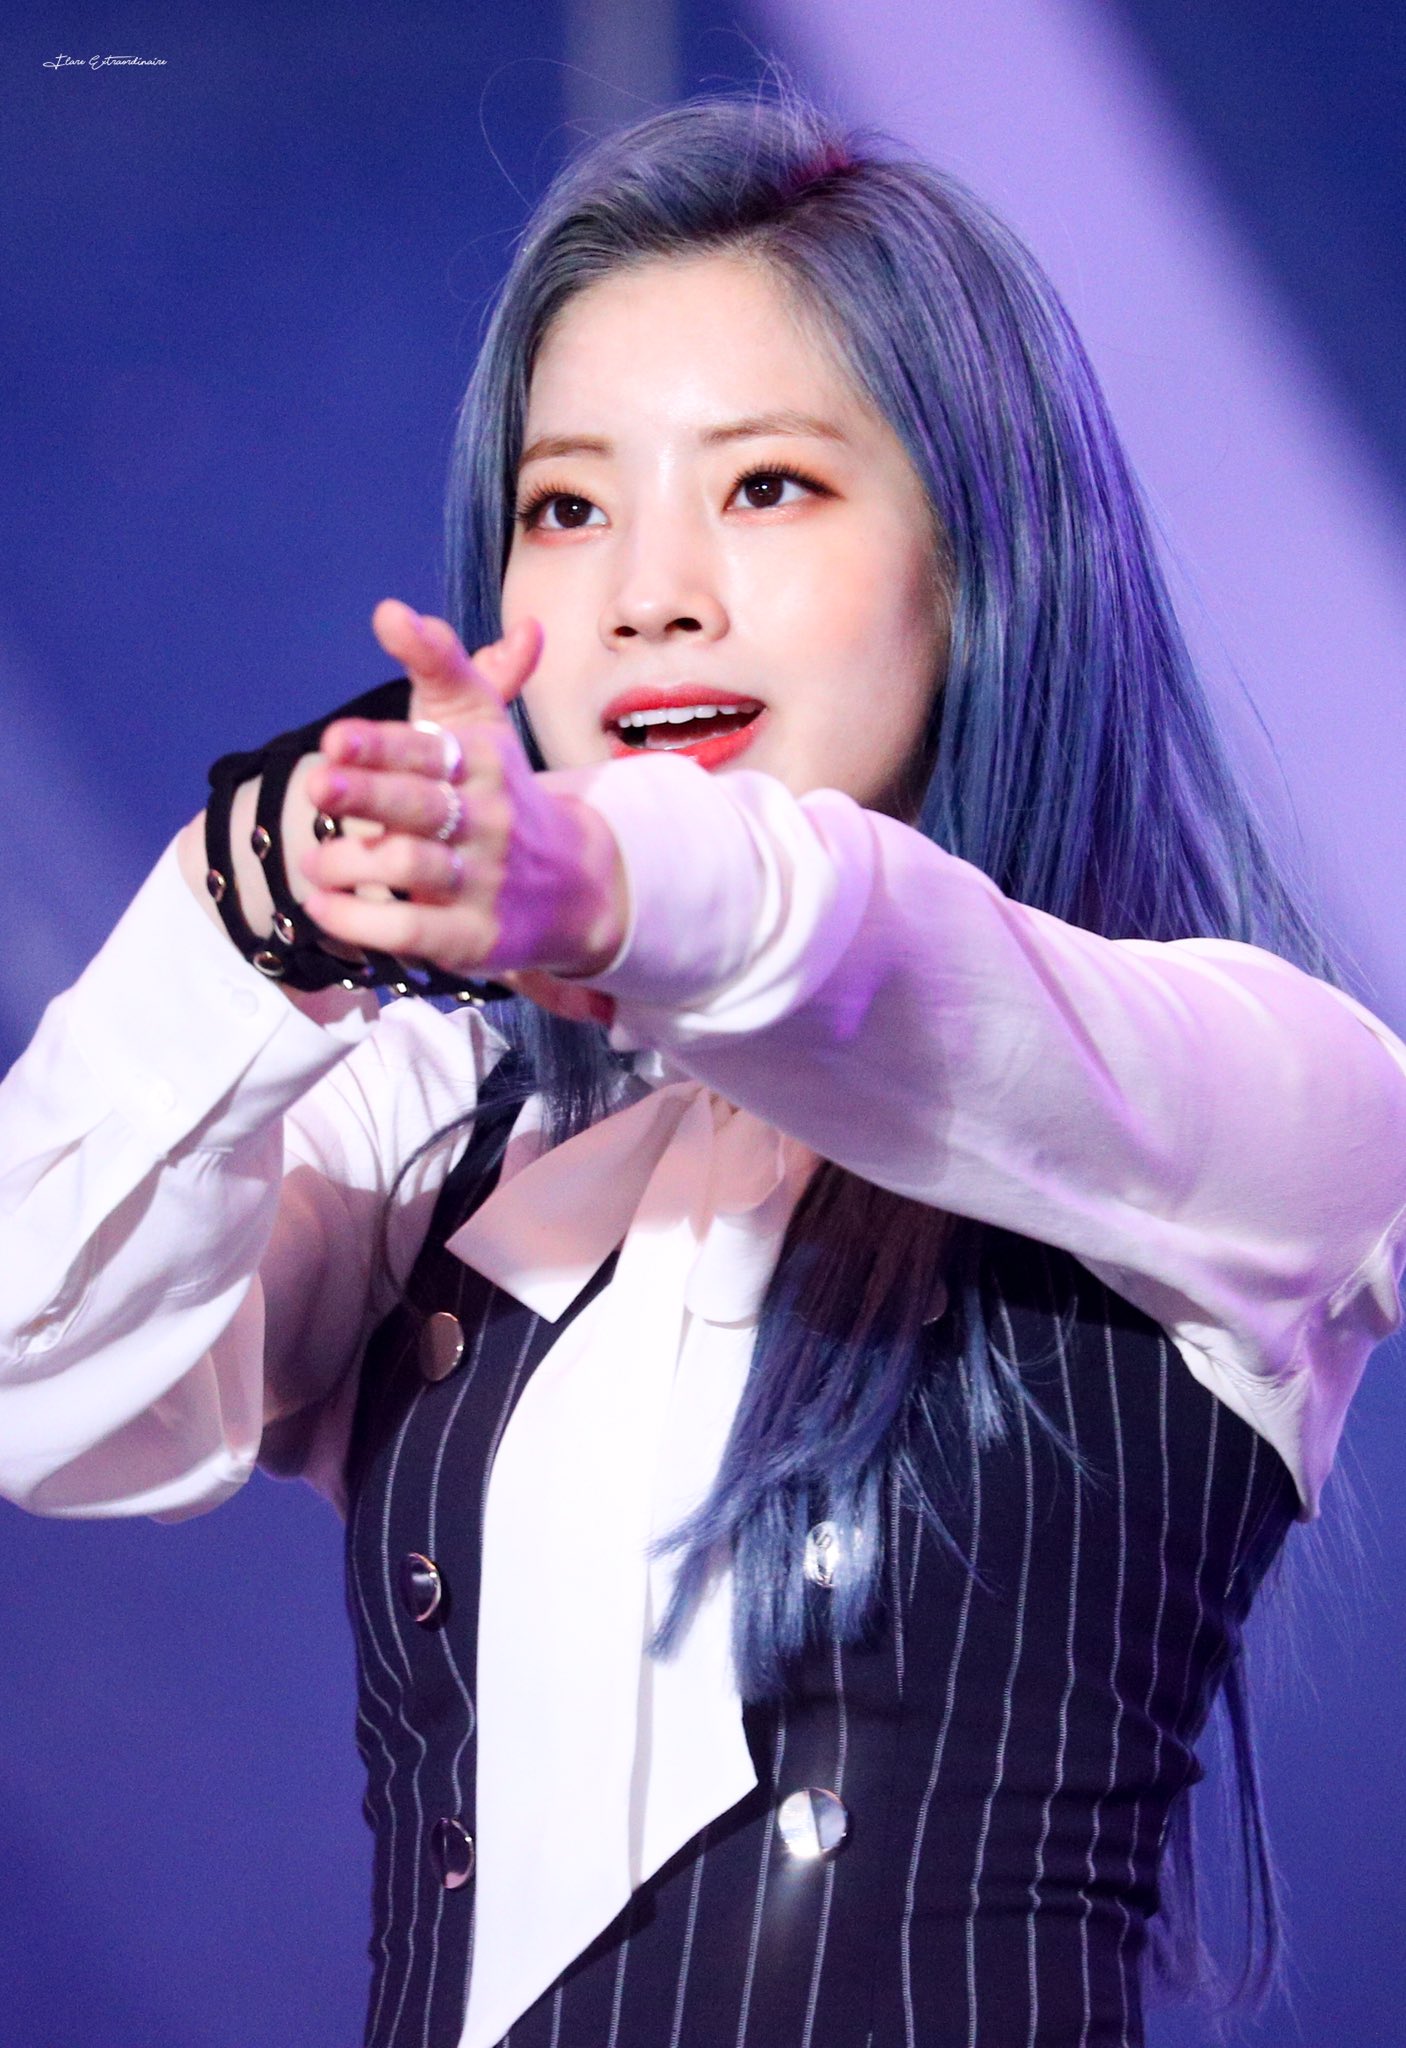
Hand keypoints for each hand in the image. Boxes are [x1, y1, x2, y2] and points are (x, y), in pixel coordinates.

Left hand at [298, 601, 625, 1000]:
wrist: (575, 885)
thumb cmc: (499, 794)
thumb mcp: (478, 724)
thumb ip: (437, 665)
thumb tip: (390, 610)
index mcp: (481, 761)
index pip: (430, 749)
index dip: (382, 745)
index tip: (336, 739)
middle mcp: (485, 819)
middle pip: (420, 805)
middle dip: (368, 793)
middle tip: (317, 784)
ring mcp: (480, 880)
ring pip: (412, 868)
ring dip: (353, 862)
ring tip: (314, 859)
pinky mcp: (472, 936)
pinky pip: (411, 931)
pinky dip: (361, 921)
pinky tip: (324, 904)